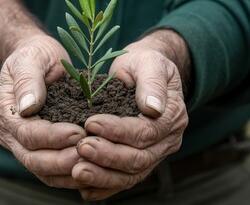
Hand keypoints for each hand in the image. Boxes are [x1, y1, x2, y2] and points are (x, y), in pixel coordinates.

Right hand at [0, 35, 86, 188]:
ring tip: (93, 165)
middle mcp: (10, 133)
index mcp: (6, 111)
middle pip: (32, 159)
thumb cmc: (35, 55)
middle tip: (88, 154)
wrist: (38, 59)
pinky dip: (70, 174)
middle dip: (61, 160)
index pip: (27, 133)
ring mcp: (23, 144)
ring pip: (42, 170)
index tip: (78, 132)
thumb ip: (28, 80)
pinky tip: (91, 170)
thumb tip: (28, 106)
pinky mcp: (39, 149)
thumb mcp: (30, 58)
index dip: (52, 136)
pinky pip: (52, 170)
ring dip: (67, 172)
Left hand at [72, 30, 189, 199]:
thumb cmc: (144, 64)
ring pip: (130, 174)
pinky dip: (104, 186)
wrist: (144, 72)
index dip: (118, 131)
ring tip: (77, 171)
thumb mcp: (149, 63)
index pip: (146, 132)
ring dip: (103, 176)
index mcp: (172, 117)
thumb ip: (152, 83)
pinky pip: (123, 179)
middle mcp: (166, 141)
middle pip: (139, 159)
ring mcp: (154, 154)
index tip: (91, 122)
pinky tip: (84, 187)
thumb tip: (153, 108)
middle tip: (81, 148)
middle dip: (108, 156)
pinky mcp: (139, 160)